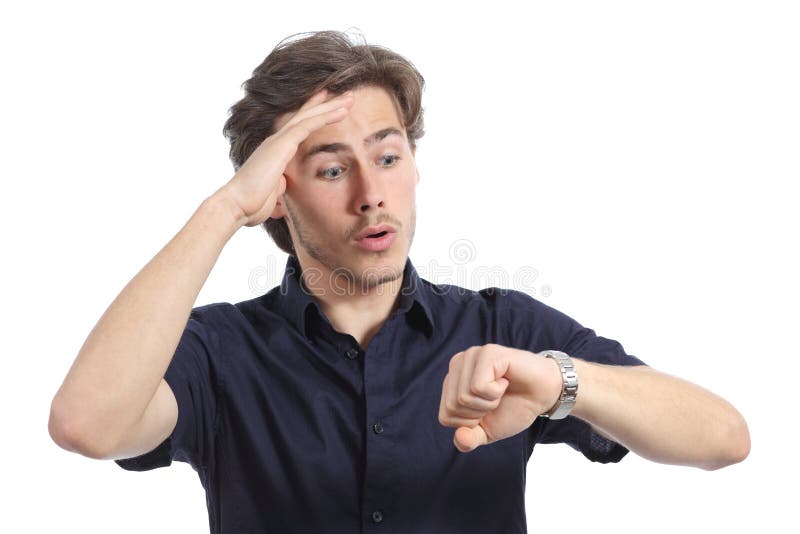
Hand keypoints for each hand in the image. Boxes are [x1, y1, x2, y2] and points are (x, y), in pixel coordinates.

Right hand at [220, 89, 354, 226]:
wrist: (237, 205)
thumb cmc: (252, 204)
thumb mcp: (274, 193)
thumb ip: (280, 185)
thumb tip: (283, 186)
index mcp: (275, 152)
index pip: (298, 127)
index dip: (313, 114)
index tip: (329, 104)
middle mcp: (276, 142)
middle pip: (305, 117)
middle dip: (326, 105)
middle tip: (346, 95)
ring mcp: (278, 141)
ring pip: (309, 117)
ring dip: (331, 106)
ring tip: (351, 97)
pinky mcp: (281, 145)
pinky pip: (307, 125)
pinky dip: (325, 116)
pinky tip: (341, 111)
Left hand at [438, 344, 562, 452]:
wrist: (544, 394)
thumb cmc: (514, 407)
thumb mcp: (487, 431)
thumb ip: (469, 439)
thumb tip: (460, 439)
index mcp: (452, 382)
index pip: (445, 416)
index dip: (470, 423)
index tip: (488, 409)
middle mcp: (457, 364)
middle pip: (453, 406)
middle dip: (479, 412)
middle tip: (496, 399)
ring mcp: (471, 356)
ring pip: (463, 397)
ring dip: (489, 402)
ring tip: (501, 389)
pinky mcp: (487, 352)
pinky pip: (478, 387)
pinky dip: (496, 392)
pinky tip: (505, 380)